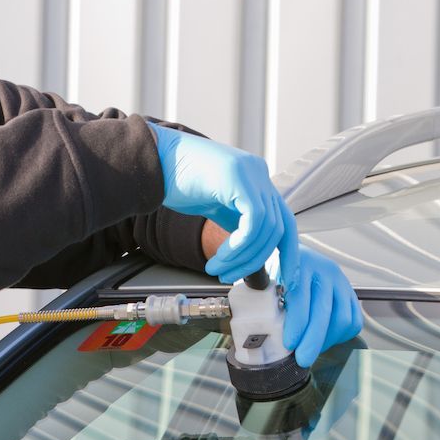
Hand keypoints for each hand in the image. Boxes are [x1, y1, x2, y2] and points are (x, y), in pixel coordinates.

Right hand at [148, 123, 298, 285]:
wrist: (151, 163)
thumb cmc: (177, 182)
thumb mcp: (215, 205)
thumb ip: (237, 221)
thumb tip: (250, 254)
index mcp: (256, 179)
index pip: (284, 219)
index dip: (288, 251)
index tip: (285, 277)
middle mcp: (258, 172)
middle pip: (278, 227)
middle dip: (255, 259)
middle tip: (229, 275)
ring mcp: (251, 172)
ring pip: (266, 228)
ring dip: (241, 257)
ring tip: (217, 268)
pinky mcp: (239, 178)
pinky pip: (253, 222)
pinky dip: (239, 246)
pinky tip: (220, 256)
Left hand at [276, 245, 361, 367]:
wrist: (296, 253)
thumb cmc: (279, 268)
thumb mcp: (268, 275)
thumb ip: (265, 296)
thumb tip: (260, 328)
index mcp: (300, 262)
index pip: (300, 297)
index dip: (296, 323)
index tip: (289, 343)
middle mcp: (325, 270)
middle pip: (324, 311)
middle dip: (313, 340)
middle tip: (303, 359)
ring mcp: (341, 281)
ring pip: (342, 318)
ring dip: (326, 340)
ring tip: (311, 349)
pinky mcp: (351, 293)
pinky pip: (354, 321)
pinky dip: (340, 336)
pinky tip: (324, 339)